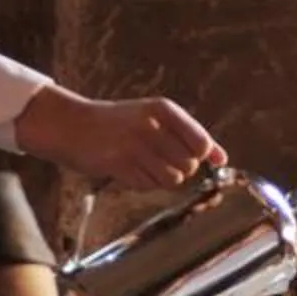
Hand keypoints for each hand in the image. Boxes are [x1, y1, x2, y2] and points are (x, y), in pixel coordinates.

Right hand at [18, 87, 224, 189]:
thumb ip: (192, 137)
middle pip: (189, 166)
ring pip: (172, 179)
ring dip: (161, 178)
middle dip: (178, 168)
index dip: (197, 156)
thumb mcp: (157, 119)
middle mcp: (151, 125)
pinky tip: (128, 168)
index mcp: (164, 109)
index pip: (202, 144)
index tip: (183, 152)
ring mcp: (134, 145)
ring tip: (143, 164)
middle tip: (156, 157)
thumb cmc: (121, 123)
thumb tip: (223, 159)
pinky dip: (142, 183)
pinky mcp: (119, 164)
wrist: (73, 125)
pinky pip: (148, 186)